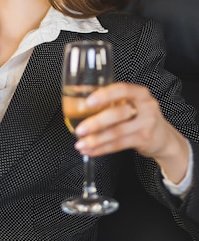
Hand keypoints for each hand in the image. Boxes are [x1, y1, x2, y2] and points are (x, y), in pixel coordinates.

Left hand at [74, 82, 189, 183]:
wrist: (163, 137)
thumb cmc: (139, 116)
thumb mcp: (131, 103)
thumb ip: (112, 100)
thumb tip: (78, 102)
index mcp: (139, 93)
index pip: (122, 89)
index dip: (104, 95)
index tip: (88, 102)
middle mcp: (146, 106)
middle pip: (118, 113)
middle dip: (96, 123)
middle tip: (79, 129)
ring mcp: (147, 124)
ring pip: (117, 132)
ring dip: (96, 140)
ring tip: (80, 144)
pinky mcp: (144, 139)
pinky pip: (119, 145)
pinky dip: (102, 149)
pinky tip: (90, 150)